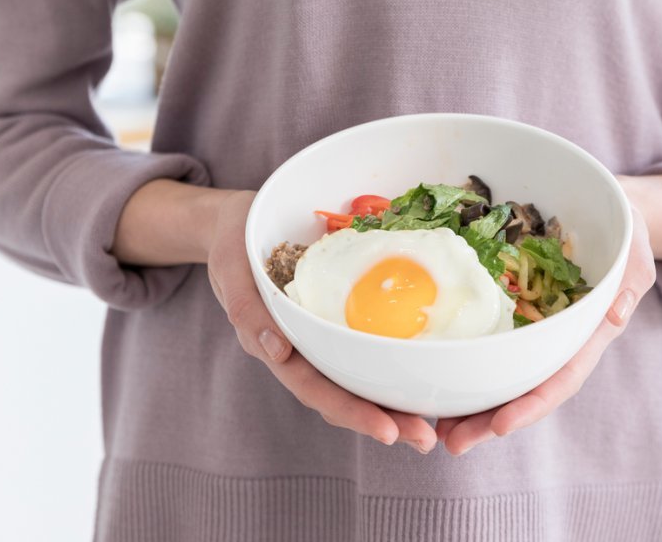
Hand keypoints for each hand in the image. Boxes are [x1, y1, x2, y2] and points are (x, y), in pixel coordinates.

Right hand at [205, 189, 437, 453]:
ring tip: (431, 423)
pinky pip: (364, 346)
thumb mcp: (231, 270)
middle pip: (343, 394)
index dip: (351, 412)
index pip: (314, 389)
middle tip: (424, 439)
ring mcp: (319, 338)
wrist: (240, 223)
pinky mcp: (336, 319)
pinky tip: (419, 374)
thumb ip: (247, 312)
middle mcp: (301, 351)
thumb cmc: (234, 247)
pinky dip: (391, 364)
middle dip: (383, 420)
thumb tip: (276, 351)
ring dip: (392, 403)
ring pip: (356, 378)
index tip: (387, 431)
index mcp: (275, 347)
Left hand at [434, 201, 655, 455]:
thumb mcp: (635, 250)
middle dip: (488, 421)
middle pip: (523, 390)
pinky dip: (462, 366)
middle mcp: (557, 341)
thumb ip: (630, 282)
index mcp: (588, 334)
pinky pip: (486, 343)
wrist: (606, 210)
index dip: (532, 404)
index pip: (561, 378)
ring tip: (434, 426)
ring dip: (469, 405)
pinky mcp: (511, 313)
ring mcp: (532, 330)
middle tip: (452, 442)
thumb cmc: (622, 231)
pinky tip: (434, 383)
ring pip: (501, 376)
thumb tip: (616, 315)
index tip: (501, 426)